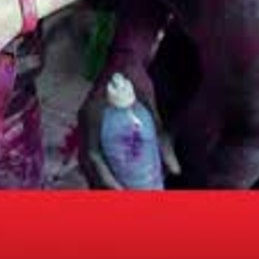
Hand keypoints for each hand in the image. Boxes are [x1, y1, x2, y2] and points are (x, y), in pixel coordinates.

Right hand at [78, 57, 180, 188]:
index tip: (121, 195)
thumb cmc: (135, 78)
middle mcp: (85, 124)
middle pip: (88, 164)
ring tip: (121, 196)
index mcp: (92, 118)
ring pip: (90, 161)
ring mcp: (87, 125)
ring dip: (102, 180)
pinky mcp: (94, 126)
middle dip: (104, 186)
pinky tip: (118, 180)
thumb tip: (174, 170)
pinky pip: (95, 154)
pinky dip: (104, 170)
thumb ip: (161, 137)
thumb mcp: (151, 107)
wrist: (124, 56)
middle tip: (123, 202)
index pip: (93, 157)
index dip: (105, 180)